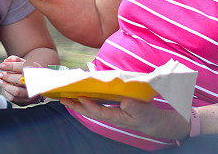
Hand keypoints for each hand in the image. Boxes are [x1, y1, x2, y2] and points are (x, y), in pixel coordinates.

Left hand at [0, 55, 44, 105]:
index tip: (1, 65)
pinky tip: (5, 87)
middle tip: (0, 74)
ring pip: (16, 92)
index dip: (10, 66)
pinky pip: (14, 99)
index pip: (23, 67)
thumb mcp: (25, 63)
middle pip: (20, 80)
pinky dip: (7, 92)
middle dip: (7, 77)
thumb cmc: (30, 72)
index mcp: (36, 71)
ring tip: (1, 80)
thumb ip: (15, 60)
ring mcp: (32, 94)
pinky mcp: (27, 102)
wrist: (41, 84)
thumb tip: (6, 60)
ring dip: (5, 85)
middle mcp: (36, 83)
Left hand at [60, 97, 189, 139]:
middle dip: (76, 105)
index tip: (79, 98)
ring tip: (66, 96)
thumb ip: (135, 107)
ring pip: (91, 108)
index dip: (89, 106)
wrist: (155, 122)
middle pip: (90, 111)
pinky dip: (88, 99)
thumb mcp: (144, 111)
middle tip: (62, 99)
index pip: (99, 112)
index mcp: (117, 117)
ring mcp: (111, 112)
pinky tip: (82, 95)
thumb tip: (124, 102)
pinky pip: (97, 104)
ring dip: (79, 102)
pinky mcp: (112, 108)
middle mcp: (111, 115)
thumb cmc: (149, 117)